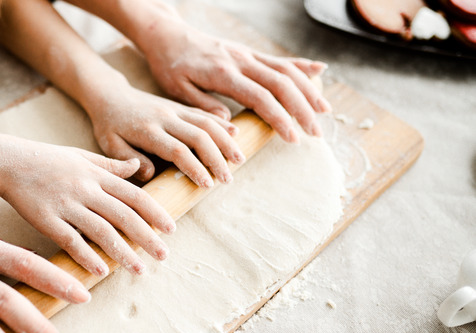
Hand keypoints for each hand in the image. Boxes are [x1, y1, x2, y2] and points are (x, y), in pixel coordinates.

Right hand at [0, 134, 175, 276]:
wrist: (7, 160)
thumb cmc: (45, 159)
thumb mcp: (81, 156)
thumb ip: (110, 165)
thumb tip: (138, 168)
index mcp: (96, 174)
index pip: (133, 195)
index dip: (154, 213)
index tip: (171, 229)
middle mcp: (85, 189)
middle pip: (123, 215)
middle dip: (146, 237)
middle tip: (164, 255)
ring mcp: (65, 204)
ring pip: (101, 231)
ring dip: (122, 252)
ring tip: (139, 269)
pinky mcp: (46, 218)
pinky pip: (70, 240)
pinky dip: (87, 255)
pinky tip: (101, 271)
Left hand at [85, 82, 243, 185]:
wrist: (110, 95)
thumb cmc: (109, 125)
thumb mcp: (109, 144)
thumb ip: (127, 159)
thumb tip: (150, 173)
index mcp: (147, 130)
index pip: (176, 149)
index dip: (194, 167)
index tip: (207, 184)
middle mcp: (164, 117)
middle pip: (198, 135)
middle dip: (216, 158)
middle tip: (228, 179)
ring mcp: (174, 109)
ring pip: (206, 122)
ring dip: (225, 141)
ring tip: (239, 160)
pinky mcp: (180, 106)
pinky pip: (204, 112)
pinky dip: (222, 123)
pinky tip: (237, 134)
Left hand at [140, 22, 330, 143]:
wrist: (167, 35)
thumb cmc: (169, 65)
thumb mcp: (177, 89)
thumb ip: (203, 105)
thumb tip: (229, 124)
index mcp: (223, 73)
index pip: (260, 97)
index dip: (280, 118)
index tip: (294, 137)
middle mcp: (240, 60)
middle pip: (281, 84)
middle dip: (303, 109)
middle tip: (316, 133)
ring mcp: (247, 54)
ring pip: (286, 70)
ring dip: (308, 90)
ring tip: (324, 112)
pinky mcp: (248, 52)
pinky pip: (279, 59)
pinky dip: (301, 65)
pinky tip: (320, 71)